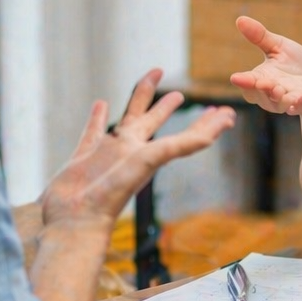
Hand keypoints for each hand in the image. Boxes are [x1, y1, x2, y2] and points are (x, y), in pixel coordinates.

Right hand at [40, 68, 235, 228]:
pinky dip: (97, 118)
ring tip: (148, 81)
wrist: (76, 219)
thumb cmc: (112, 195)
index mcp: (150, 153)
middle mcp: (131, 150)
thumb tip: (209, 137)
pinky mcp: (84, 155)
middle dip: (167, 106)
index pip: (186, 136)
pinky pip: (93, 131)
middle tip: (180, 94)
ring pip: (126, 120)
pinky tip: (101, 104)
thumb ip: (180, 146)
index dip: (207, 125)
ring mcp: (108, 152)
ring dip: (139, 101)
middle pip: (154, 121)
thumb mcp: (151, 162)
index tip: (225, 112)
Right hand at [228, 16, 301, 117]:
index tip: (236, 78)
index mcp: (266, 80)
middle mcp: (278, 95)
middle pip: (265, 98)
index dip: (244, 82)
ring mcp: (297, 103)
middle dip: (265, 92)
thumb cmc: (298, 67)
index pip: (250, 84)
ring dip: (286, 101)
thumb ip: (260, 37)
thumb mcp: (279, 48)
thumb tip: (240, 19)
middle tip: (266, 83)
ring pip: (286, 106)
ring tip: (290, 95)